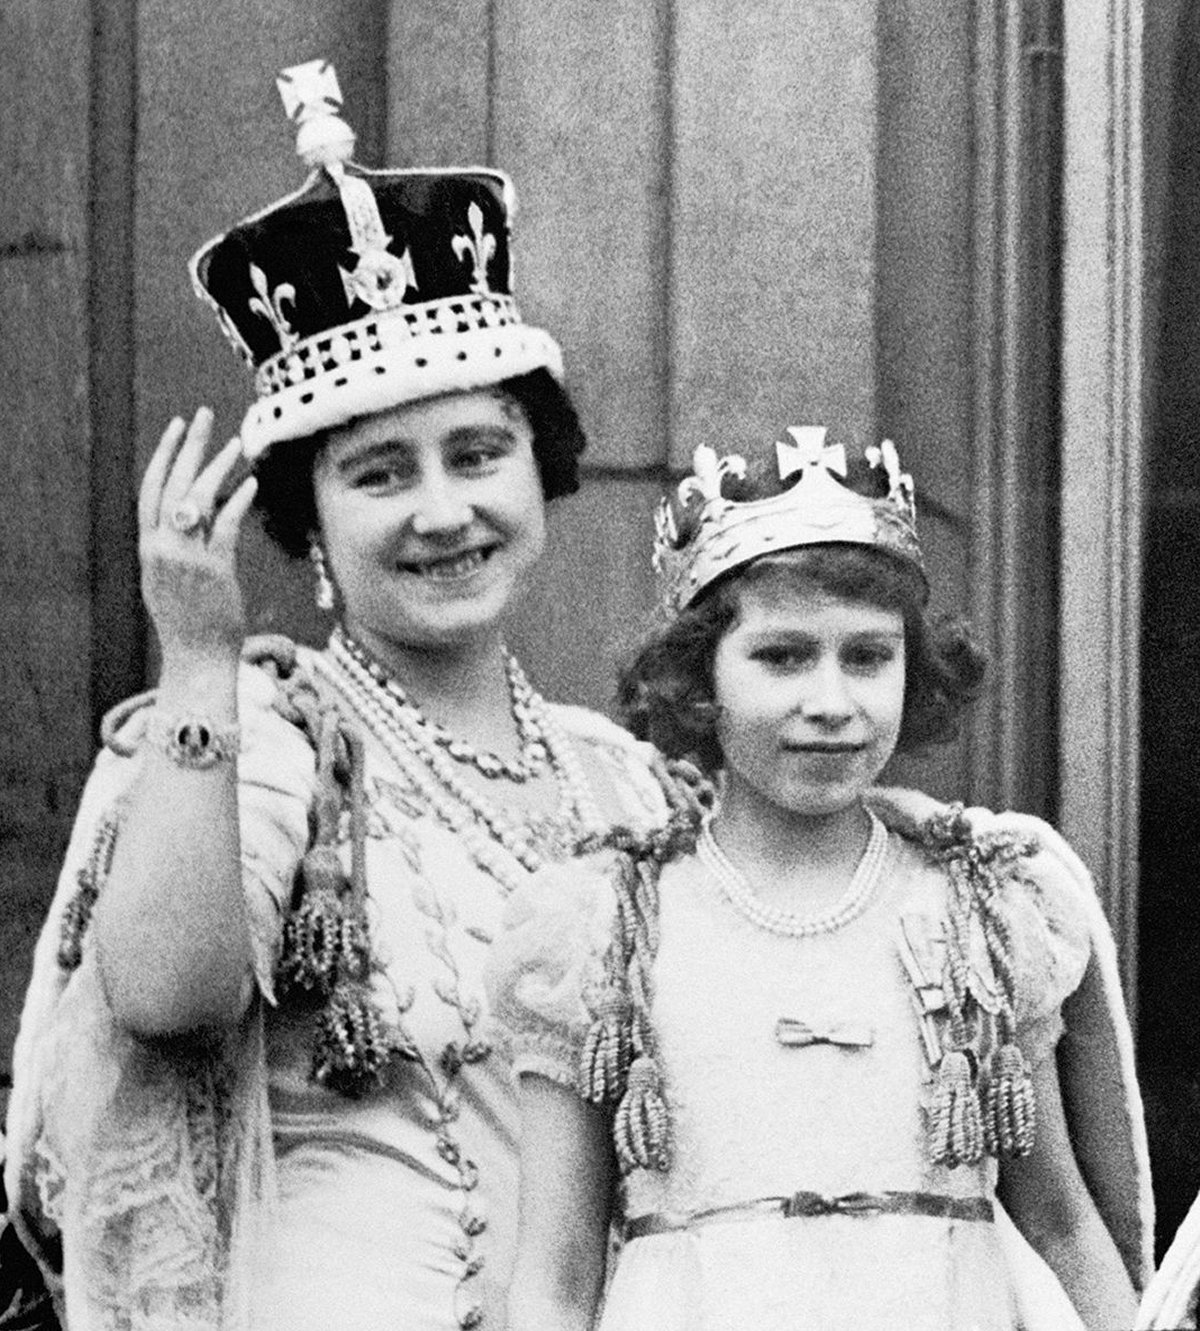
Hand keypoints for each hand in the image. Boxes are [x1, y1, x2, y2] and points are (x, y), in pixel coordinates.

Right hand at [138, 408, 257, 659]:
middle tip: (204, 415)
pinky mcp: (213, 571)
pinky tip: (251, 484)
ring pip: (197, 501)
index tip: (177, 426)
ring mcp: (186, 559)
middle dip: (189, 446)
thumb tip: (188, 514)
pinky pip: (225, 527)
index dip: (164, 455)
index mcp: (149, 548)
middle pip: (172, 484)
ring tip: (235, 444)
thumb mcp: (167, 579)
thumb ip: (172, 546)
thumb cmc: (188, 620)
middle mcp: (162, 549)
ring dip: (217, 468)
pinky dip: (237, 502)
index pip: (151, 490)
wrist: (196, 658)